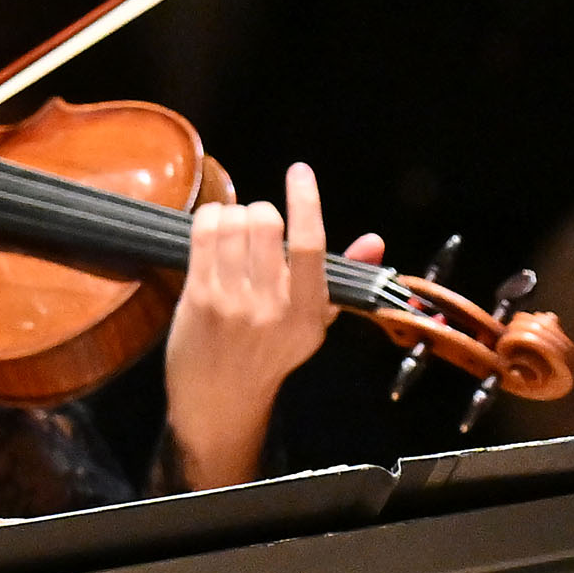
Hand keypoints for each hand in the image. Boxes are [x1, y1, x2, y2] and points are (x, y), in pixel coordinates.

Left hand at [162, 163, 336, 490]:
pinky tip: (214, 228)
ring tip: (235, 231)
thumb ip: (344, 277)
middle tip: (259, 226)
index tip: (300, 172)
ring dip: (234, 214)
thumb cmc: (271, 354)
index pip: (308, 245)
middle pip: (266, 224)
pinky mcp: (198, 298)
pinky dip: (209, 218)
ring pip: (232, 224)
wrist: (220, 400)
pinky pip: (203, 234)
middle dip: (262, 211)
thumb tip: (374, 241)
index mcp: (308, 312)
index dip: (305, 201)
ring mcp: (230, 303)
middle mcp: (270, 307)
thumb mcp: (315, 322)